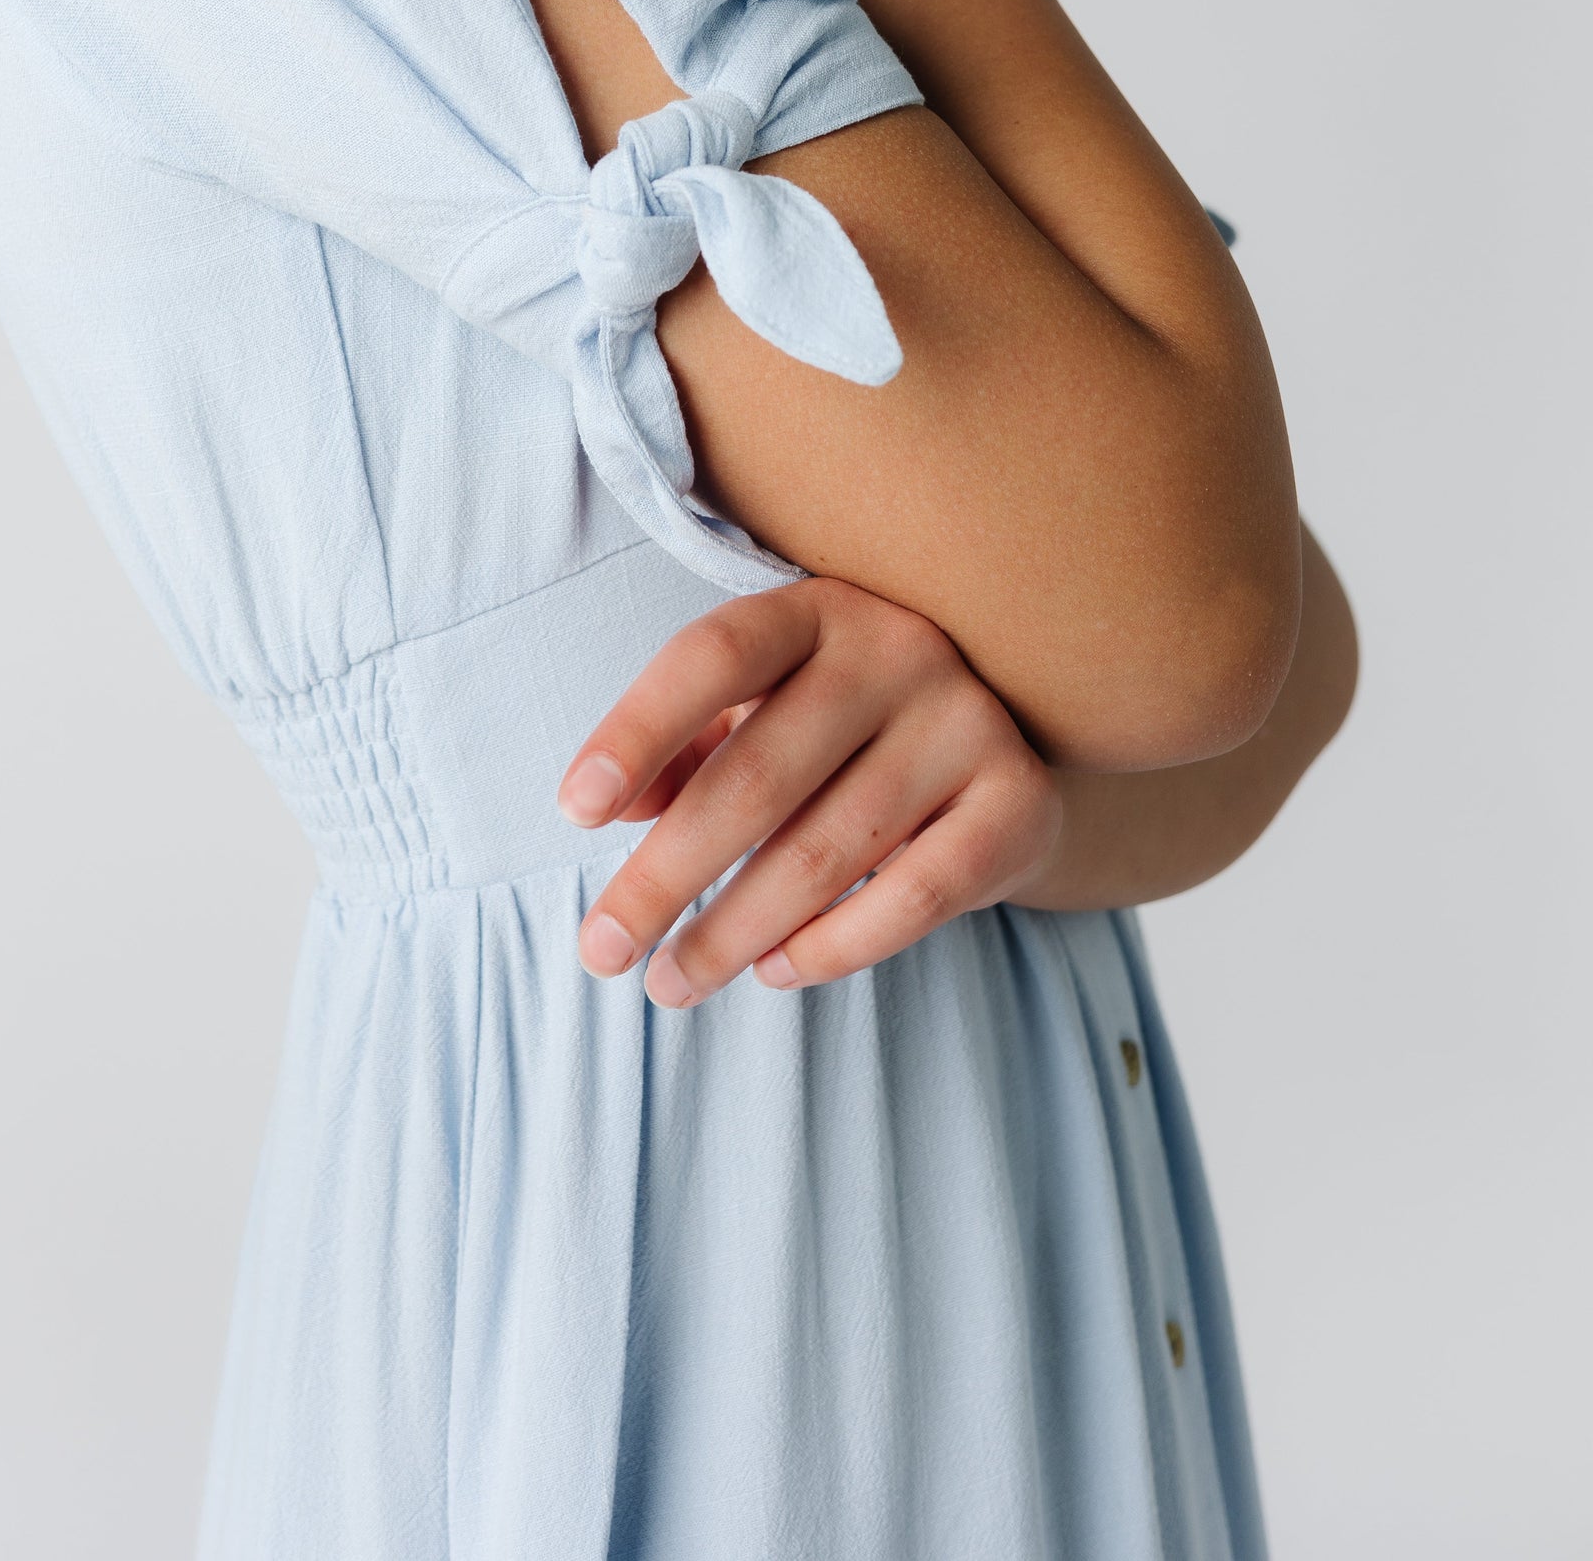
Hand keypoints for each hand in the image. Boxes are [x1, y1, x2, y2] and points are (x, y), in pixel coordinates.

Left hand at [555, 575, 1060, 1005]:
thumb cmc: (842, 728)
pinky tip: (772, 970)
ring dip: (731, 932)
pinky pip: (913, 896)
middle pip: (757, 776)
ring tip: (670, 981)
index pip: (714, 656)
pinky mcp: (1018, 801)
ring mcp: (966, 722)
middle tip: (601, 950)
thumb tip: (619, 807)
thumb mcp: (763, 710)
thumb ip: (688, 748)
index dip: (638, 730)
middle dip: (664, 876)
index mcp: (816, 610)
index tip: (574, 812)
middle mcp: (896, 650)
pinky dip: (831, 947)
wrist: (1010, 741)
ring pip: (825, 853)